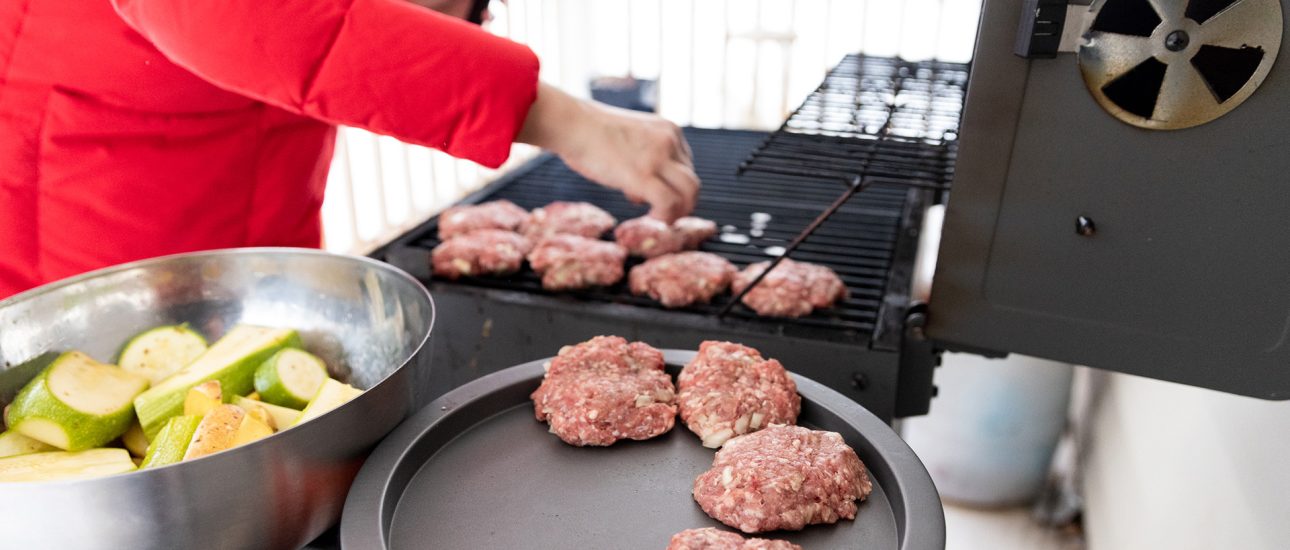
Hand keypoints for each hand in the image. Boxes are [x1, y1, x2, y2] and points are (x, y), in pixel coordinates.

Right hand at [517, 83, 698, 221]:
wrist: (574, 124)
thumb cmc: (589, 130)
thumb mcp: (629, 134)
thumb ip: (642, 153)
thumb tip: (639, 184)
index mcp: (668, 129)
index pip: (685, 165)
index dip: (671, 183)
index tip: (651, 191)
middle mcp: (670, 141)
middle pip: (692, 181)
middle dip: (682, 202)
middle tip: (665, 213)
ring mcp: (659, 158)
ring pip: (690, 193)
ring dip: (679, 212)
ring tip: (660, 219)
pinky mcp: (645, 176)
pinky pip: (670, 204)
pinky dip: (665, 216)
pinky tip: (652, 219)